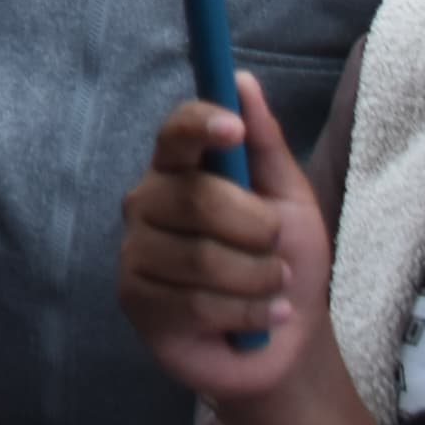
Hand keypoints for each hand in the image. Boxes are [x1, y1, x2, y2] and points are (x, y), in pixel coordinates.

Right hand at [114, 74, 330, 406]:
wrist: (285, 343)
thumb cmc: (284, 262)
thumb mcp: (290, 201)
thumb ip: (266, 145)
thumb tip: (243, 81)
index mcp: (180, 169)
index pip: (175, 134)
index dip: (200, 125)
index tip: (233, 128)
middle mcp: (147, 202)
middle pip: (198, 199)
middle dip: (258, 230)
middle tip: (278, 251)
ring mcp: (135, 251)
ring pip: (202, 259)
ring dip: (259, 280)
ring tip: (273, 289)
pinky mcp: (134, 300)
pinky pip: (197, 303)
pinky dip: (248, 314)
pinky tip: (259, 319)